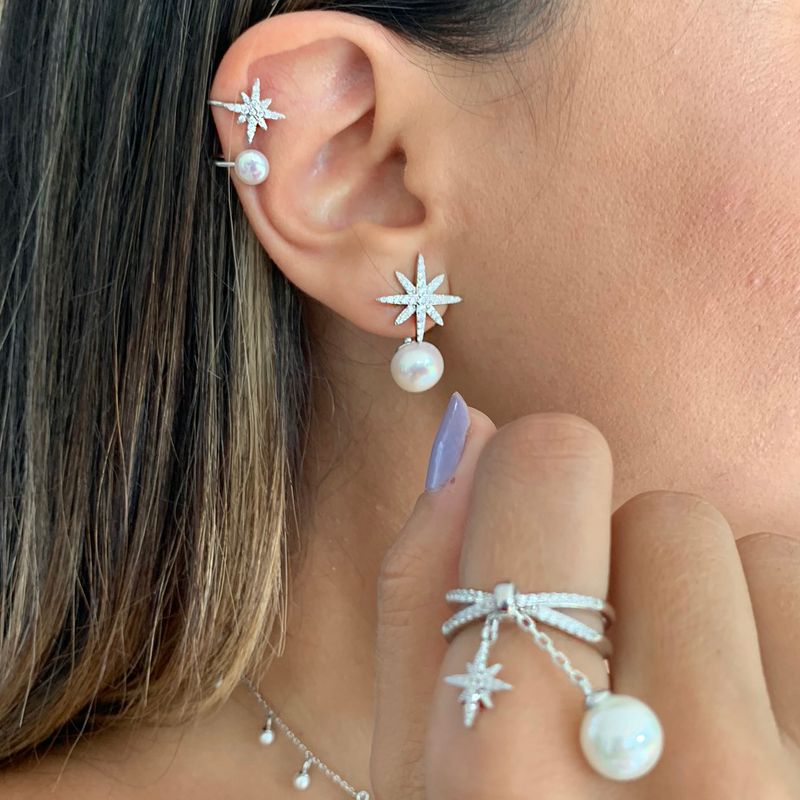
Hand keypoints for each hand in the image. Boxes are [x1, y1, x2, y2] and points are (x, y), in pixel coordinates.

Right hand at [371, 406, 799, 798]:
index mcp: (514, 766)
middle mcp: (681, 776)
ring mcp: (795, 783)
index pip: (549, 469)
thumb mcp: (415, 773)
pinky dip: (779, 653)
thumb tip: (467, 429)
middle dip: (622, 575)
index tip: (530, 528)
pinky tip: (745, 734)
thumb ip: (417, 598)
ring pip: (769, 560)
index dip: (531, 483)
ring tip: (675, 719)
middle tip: (602, 679)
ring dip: (712, 620)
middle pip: (669, 516)